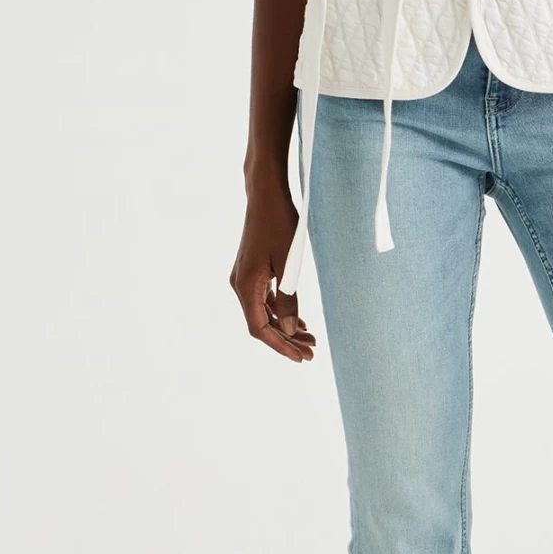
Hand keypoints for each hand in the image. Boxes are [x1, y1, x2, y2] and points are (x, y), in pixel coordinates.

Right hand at [229, 184, 317, 362]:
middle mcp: (240, 285)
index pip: (259, 328)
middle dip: (286, 340)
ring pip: (264, 312)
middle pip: (261, 324)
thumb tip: (287, 330)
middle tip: (312, 352)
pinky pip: (264, 300)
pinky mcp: (252, 271)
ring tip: (310, 338)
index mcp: (245, 285)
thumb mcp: (289, 263)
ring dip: (284, 327)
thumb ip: (289, 298)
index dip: (280, 346)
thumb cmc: (279, 224)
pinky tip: (297, 320)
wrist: (265, 195)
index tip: (302, 357)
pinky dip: (280, 312)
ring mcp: (245, 278)